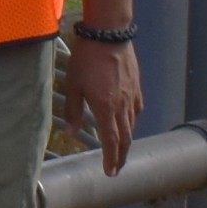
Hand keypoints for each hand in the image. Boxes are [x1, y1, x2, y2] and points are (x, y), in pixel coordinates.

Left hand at [63, 37, 140, 173]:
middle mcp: (122, 106)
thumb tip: (70, 133)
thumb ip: (72, 111)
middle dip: (121, 156)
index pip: (111, 142)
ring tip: (120, 149)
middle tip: (117, 168)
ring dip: (127, 140)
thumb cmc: (87, 59)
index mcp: (105, 108)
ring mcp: (131, 96)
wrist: (109, 34)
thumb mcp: (72, 85)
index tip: (110, 173)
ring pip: (132, 125)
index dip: (111, 159)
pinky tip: (128, 121)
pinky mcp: (136, 86)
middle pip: (125, 138)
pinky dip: (132, 121)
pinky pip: (136, 110)